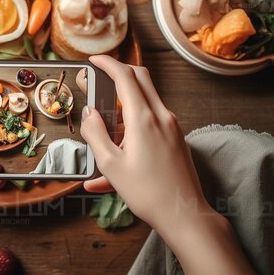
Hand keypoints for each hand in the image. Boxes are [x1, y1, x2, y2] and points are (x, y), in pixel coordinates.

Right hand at [81, 55, 210, 231]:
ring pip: (147, 99)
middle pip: (141, 78)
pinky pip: (151, 121)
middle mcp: (161, 116)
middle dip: (120, 71)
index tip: (94, 60)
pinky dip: (133, 125)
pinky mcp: (176, 137)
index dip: (107, 64)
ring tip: (105, 128)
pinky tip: (117, 156)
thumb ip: (95, 134)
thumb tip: (89, 113)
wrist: (184, 214)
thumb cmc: (147, 193)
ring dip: (125, 102)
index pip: (125, 77)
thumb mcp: (111, 165)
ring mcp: (172, 126)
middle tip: (100, 76)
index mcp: (143, 119)